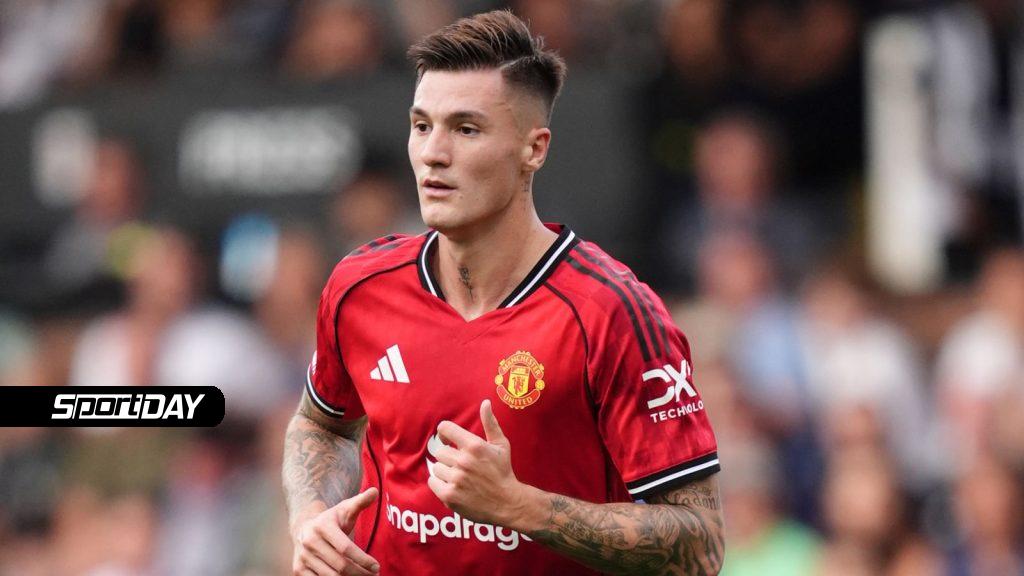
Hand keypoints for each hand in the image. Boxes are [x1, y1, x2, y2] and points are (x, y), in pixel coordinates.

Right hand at [292, 487, 379, 575]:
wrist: (304, 528)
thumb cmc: (331, 520)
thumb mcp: (345, 509)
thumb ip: (360, 501)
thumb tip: (375, 491)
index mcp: (322, 526)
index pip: (346, 548)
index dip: (363, 559)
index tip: (376, 566)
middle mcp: (310, 542)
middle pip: (340, 565)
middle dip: (360, 572)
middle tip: (374, 574)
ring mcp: (302, 557)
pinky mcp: (298, 570)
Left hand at [427, 400, 526, 525]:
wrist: (507, 503)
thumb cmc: (503, 472)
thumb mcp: (501, 445)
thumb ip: (490, 423)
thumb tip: (485, 402)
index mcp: (474, 446)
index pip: (445, 428)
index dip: (444, 433)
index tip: (448, 440)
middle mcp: (464, 461)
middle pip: (440, 451)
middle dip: (449, 457)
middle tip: (462, 466)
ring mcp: (456, 479)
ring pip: (436, 467)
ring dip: (445, 471)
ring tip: (459, 477)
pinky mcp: (450, 495)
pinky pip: (433, 482)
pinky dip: (440, 484)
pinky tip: (453, 486)